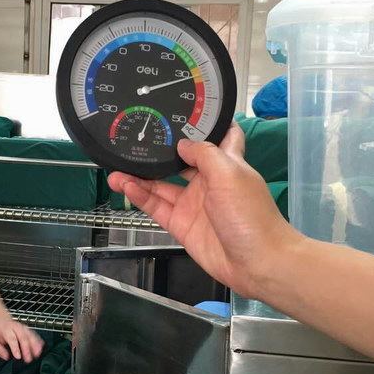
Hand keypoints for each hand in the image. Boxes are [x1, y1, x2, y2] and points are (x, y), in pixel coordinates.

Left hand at [0, 317, 43, 362]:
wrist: (0, 320)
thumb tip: (6, 357)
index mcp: (6, 330)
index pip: (12, 339)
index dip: (15, 348)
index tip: (18, 356)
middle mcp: (16, 328)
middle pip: (23, 337)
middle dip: (27, 349)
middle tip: (28, 359)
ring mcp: (23, 328)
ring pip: (30, 335)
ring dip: (35, 345)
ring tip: (37, 354)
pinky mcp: (28, 329)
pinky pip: (34, 334)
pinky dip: (38, 340)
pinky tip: (41, 347)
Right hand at [108, 123, 300, 297]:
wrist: (256, 262)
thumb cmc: (250, 215)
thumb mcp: (229, 173)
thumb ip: (204, 154)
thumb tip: (182, 144)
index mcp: (226, 164)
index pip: (217, 138)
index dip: (204, 125)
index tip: (184, 112)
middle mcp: (208, 182)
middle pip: (179, 162)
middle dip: (160, 152)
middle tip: (135, 139)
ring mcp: (193, 204)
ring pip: (161, 185)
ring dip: (140, 176)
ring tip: (117, 167)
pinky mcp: (182, 225)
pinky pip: (157, 207)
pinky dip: (140, 197)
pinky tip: (125, 186)